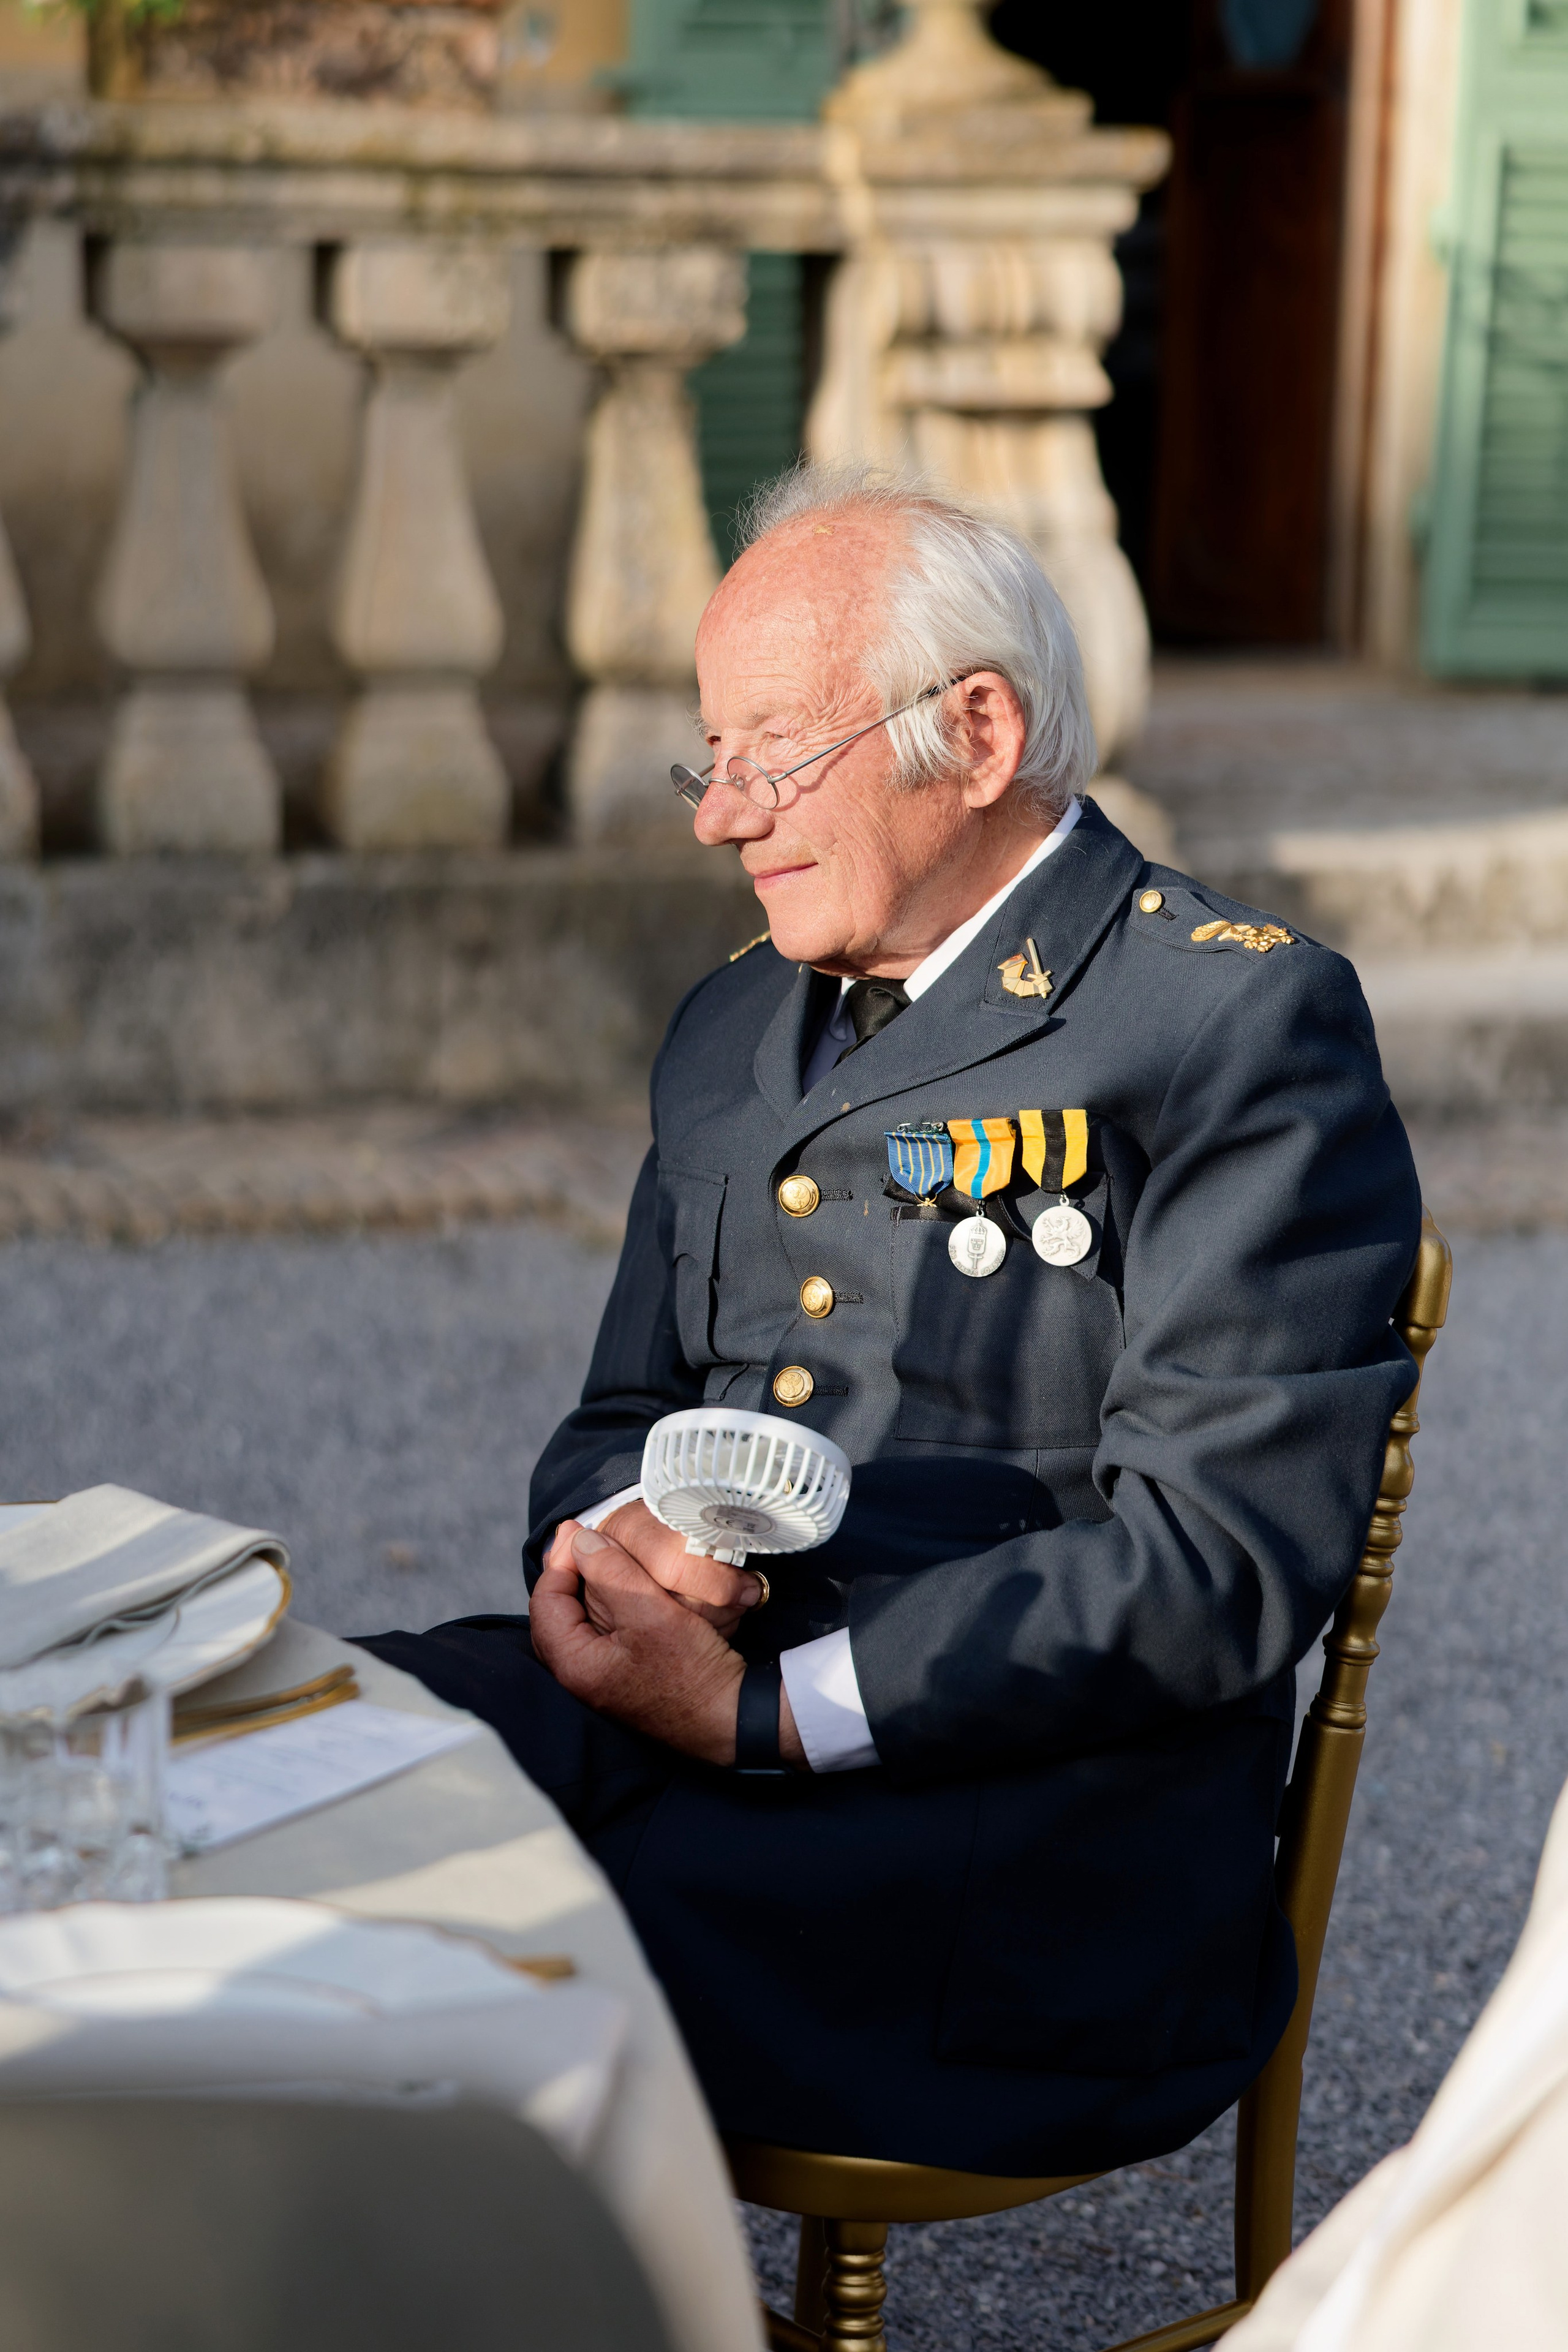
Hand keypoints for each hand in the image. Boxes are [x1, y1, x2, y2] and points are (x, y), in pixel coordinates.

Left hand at [535, 1522, 805, 1767]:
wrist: (730, 1718)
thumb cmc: (692, 1672)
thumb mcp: (651, 1612)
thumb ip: (612, 1572)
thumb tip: (581, 1540)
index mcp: (574, 1665)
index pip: (545, 1602)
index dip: (559, 1561)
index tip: (579, 1531)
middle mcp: (577, 1678)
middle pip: (556, 1612)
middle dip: (569, 1571)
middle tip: (584, 1538)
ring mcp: (598, 1680)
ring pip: (577, 1621)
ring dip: (587, 1586)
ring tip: (603, 1554)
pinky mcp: (619, 1677)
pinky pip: (598, 1633)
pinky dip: (604, 1605)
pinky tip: (622, 1586)